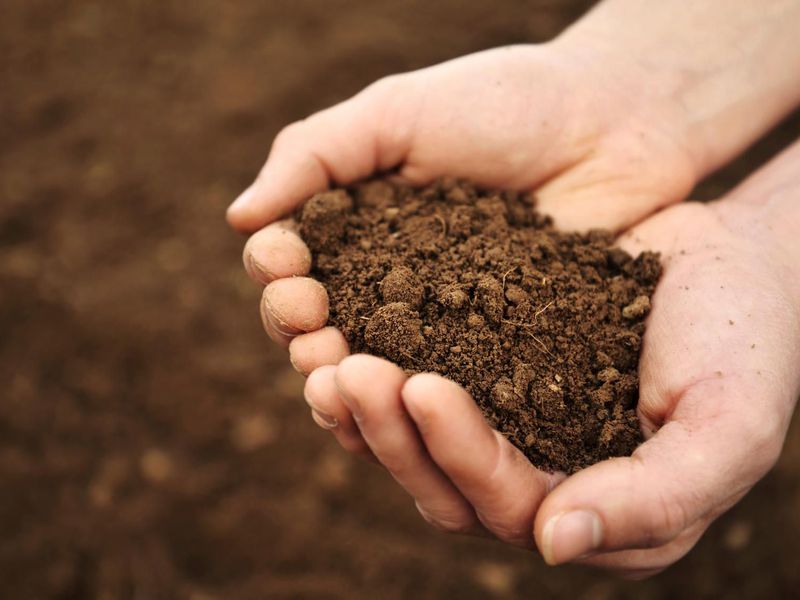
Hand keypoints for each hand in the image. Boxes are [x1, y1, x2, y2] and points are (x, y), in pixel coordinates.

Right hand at [233, 38, 706, 365]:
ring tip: (333, 379)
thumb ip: (314, 154)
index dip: (277, 273)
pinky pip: (439, 390)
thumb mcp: (396, 112)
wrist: (612, 123)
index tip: (285, 264)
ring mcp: (438, 323)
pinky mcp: (490, 355)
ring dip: (342, 380)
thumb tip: (237, 219)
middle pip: (320, 327)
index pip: (291, 266)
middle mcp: (386, 282)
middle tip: (310, 324)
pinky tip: (397, 410)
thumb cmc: (502, 103)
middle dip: (300, 330)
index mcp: (354, 226)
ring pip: (371, 369)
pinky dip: (408, 407)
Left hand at [301, 142, 799, 577]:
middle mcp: (537, 476)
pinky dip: (378, 354)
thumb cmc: (746, 341)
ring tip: (324, 354)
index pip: (506, 502)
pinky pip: (415, 374)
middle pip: (439, 482)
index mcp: (591, 507)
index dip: (460, 453)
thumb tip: (555, 542)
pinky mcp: (484, 366)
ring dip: (364, 404)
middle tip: (346, 370)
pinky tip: (340, 322)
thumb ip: (658, 497)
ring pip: (413, 438)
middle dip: (390, 431)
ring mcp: (505, 421)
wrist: (732, 259)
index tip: (422, 387)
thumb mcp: (729, 424)